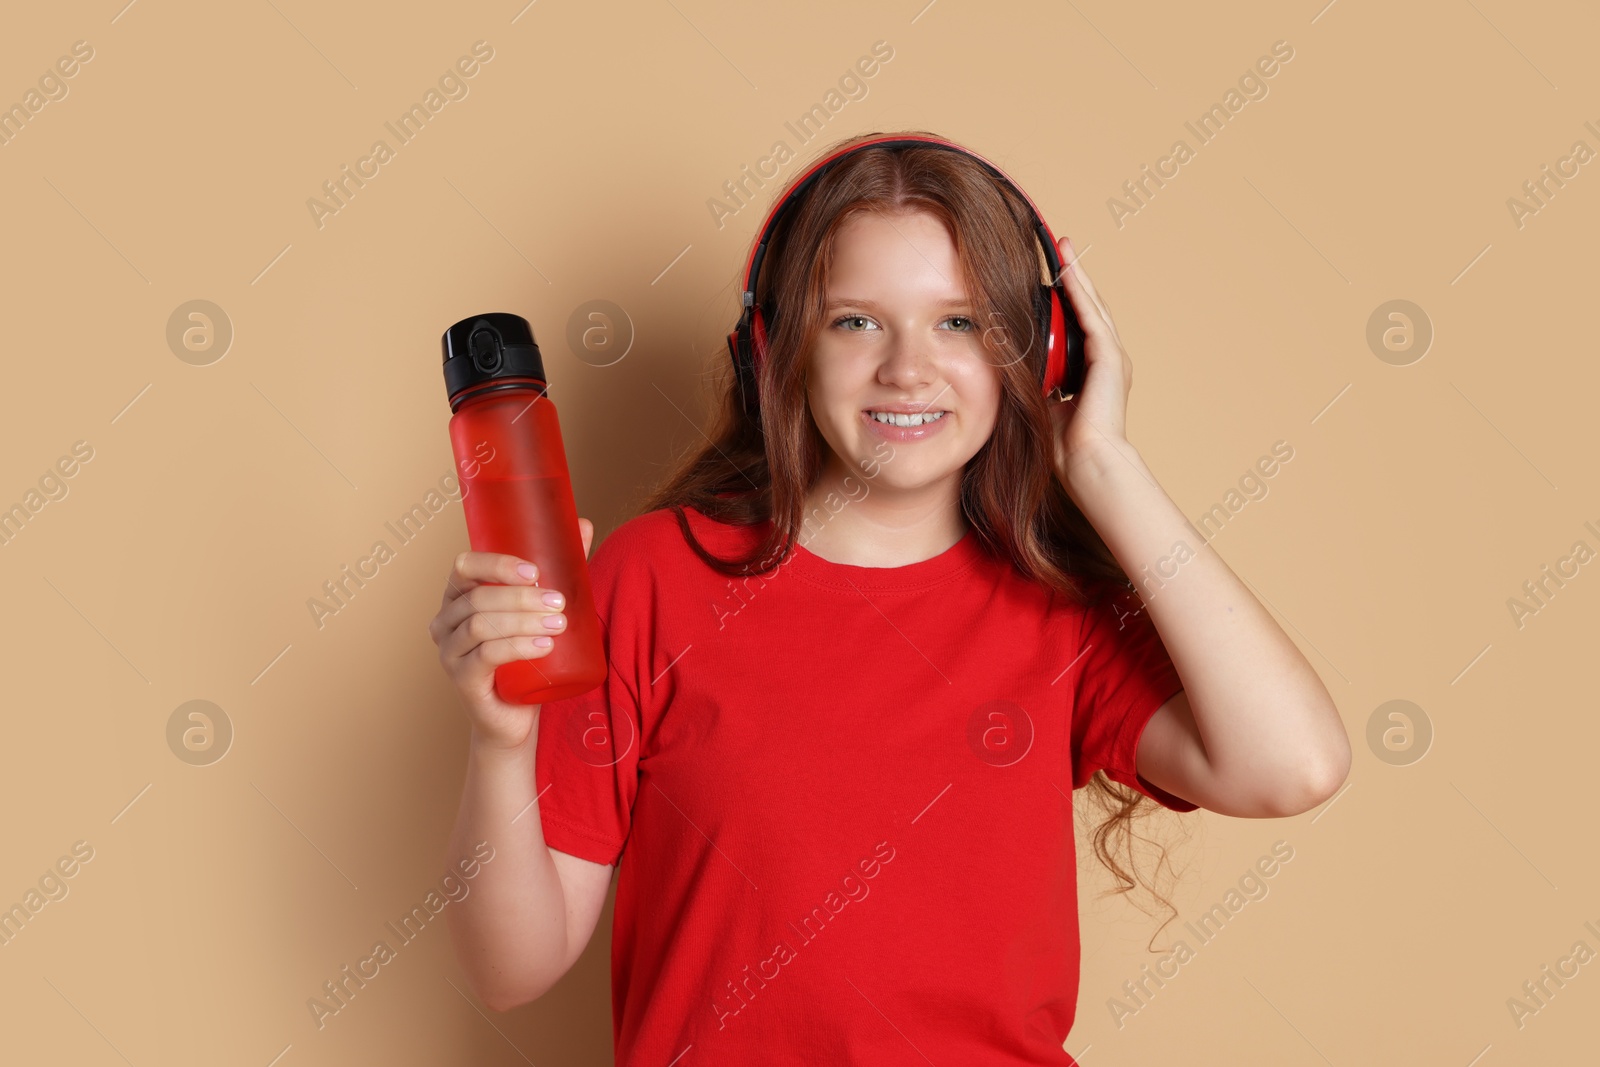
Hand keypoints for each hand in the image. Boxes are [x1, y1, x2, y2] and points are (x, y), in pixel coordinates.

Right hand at [427, 518, 594, 749]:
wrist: (516, 716)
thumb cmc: (527, 656)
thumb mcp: (542, 608)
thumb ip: (559, 567)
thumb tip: (583, 524)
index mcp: (459, 596)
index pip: (465, 566)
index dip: (497, 564)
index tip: (536, 572)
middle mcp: (446, 621)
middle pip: (478, 598)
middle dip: (522, 597)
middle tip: (559, 602)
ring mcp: (449, 652)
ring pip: (480, 625)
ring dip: (523, 620)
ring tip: (558, 624)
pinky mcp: (462, 680)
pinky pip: (485, 657)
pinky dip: (517, 647)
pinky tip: (543, 646)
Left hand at [1047, 236, 1135, 485]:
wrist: (1087, 463)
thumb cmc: (1063, 445)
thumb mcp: (1040, 401)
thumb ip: (1034, 380)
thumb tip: (1011, 364)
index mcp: (1090, 371)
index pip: (1077, 324)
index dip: (1065, 298)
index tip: (1049, 276)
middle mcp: (1105, 360)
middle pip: (1087, 308)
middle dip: (1074, 278)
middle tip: (1061, 247)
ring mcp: (1112, 358)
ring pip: (1092, 306)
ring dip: (1077, 276)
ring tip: (1065, 248)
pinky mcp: (1111, 359)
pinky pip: (1093, 317)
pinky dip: (1080, 292)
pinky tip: (1068, 271)